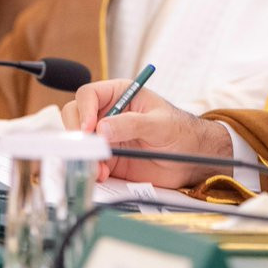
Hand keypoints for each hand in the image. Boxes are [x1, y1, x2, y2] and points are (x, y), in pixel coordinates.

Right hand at [60, 80, 232, 186]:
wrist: (191, 159)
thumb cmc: (180, 131)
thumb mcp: (159, 124)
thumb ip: (132, 124)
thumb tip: (102, 127)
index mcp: (120, 94)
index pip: (89, 95)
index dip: (84, 110)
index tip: (89, 129)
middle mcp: (108, 114)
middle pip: (76, 117)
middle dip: (79, 134)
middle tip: (90, 148)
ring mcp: (106, 137)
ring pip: (80, 142)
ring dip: (84, 154)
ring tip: (100, 166)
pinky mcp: (108, 158)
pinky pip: (89, 161)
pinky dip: (91, 168)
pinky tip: (102, 173)